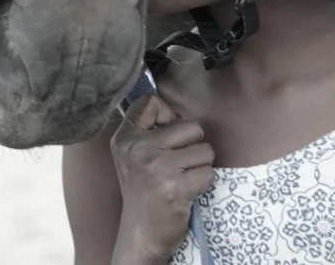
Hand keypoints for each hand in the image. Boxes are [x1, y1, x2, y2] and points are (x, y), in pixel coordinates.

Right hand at [109, 94, 213, 262]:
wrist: (141, 232)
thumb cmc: (144, 188)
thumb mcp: (132, 154)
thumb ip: (147, 128)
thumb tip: (174, 109)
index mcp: (126, 138)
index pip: (152, 101)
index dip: (169, 116)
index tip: (166, 136)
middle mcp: (139, 150)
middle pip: (191, 126)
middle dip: (193, 145)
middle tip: (178, 163)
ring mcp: (157, 169)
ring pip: (204, 150)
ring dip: (200, 165)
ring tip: (182, 178)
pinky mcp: (175, 189)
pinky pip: (208, 172)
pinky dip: (203, 183)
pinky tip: (187, 191)